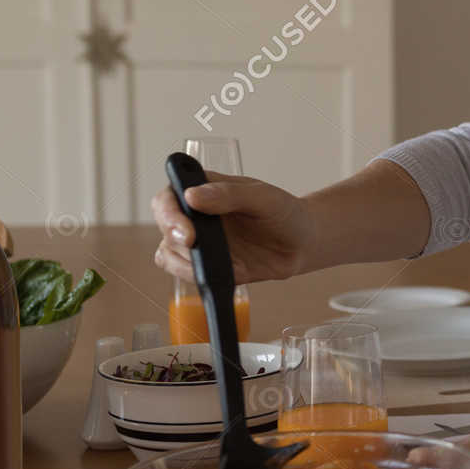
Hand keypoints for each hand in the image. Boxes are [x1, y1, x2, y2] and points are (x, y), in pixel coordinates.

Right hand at [151, 171, 313, 284]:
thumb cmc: (284, 212)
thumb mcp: (264, 197)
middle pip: (165, 227)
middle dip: (174, 239)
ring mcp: (200, 242)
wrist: (304, 243)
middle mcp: (195, 216)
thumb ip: (230, 195)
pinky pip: (189, 275)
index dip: (169, 214)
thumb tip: (192, 197)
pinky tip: (229, 273)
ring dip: (183, 263)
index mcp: (203, 190)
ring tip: (214, 264)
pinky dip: (200, 278)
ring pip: (169, 255)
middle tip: (195, 245)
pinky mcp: (209, 266)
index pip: (168, 197)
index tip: (186, 231)